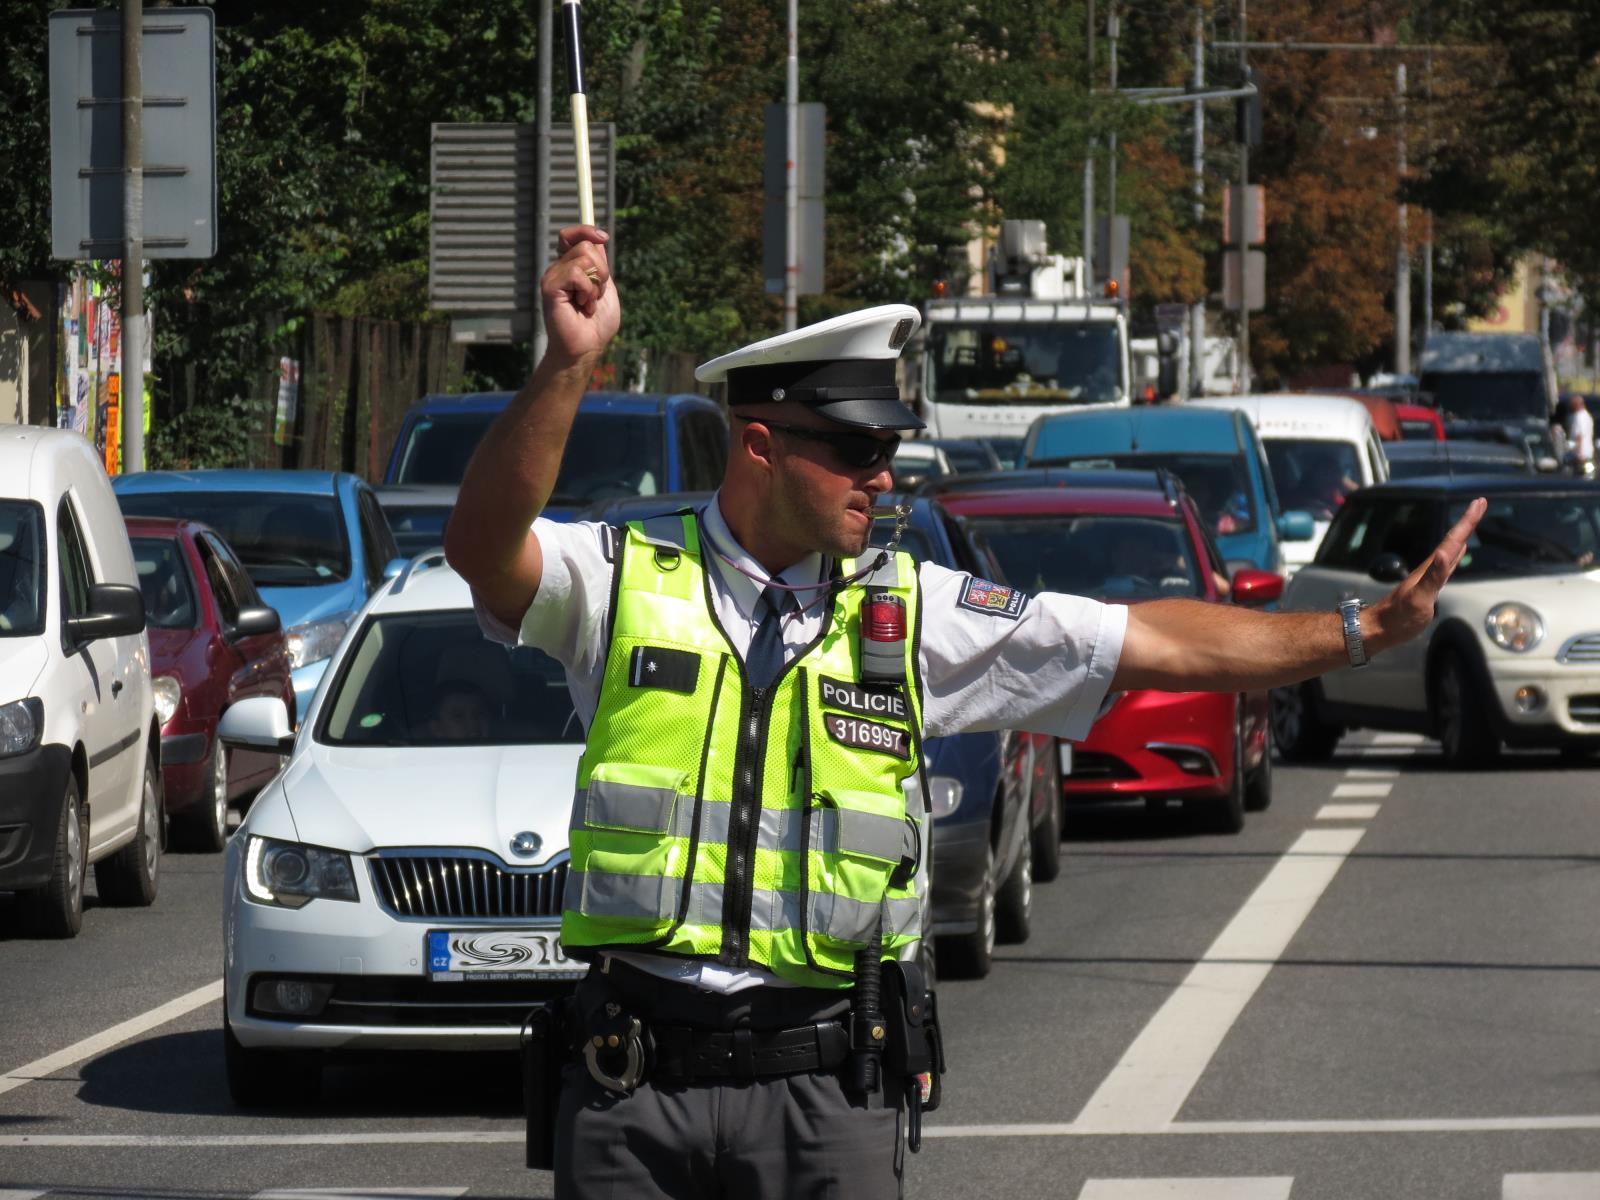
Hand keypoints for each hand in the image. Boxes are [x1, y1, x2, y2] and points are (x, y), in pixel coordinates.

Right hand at [542, 225, 618, 364]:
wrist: (587, 348)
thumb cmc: (596, 324)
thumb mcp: (606, 288)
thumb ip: (601, 264)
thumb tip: (598, 237)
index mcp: (570, 267)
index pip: (572, 235)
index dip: (586, 230)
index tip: (603, 236)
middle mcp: (559, 269)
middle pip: (586, 245)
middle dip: (603, 271)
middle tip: (597, 295)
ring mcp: (552, 277)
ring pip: (584, 258)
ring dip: (597, 284)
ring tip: (588, 303)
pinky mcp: (549, 287)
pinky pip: (576, 273)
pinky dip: (588, 290)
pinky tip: (582, 306)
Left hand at [1367, 497, 1486, 651]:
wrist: (1380, 628)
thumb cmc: (1399, 617)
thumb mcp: (1419, 599)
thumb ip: (1433, 578)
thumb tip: (1446, 554)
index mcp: (1431, 568)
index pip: (1452, 540)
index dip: (1467, 522)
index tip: (1479, 502)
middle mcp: (1431, 568)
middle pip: (1453, 540)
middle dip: (1467, 522)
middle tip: (1480, 503)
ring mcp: (1430, 577)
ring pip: (1450, 549)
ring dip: (1462, 534)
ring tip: (1472, 521)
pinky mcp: (1429, 587)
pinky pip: (1447, 564)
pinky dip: (1456, 554)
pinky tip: (1458, 552)